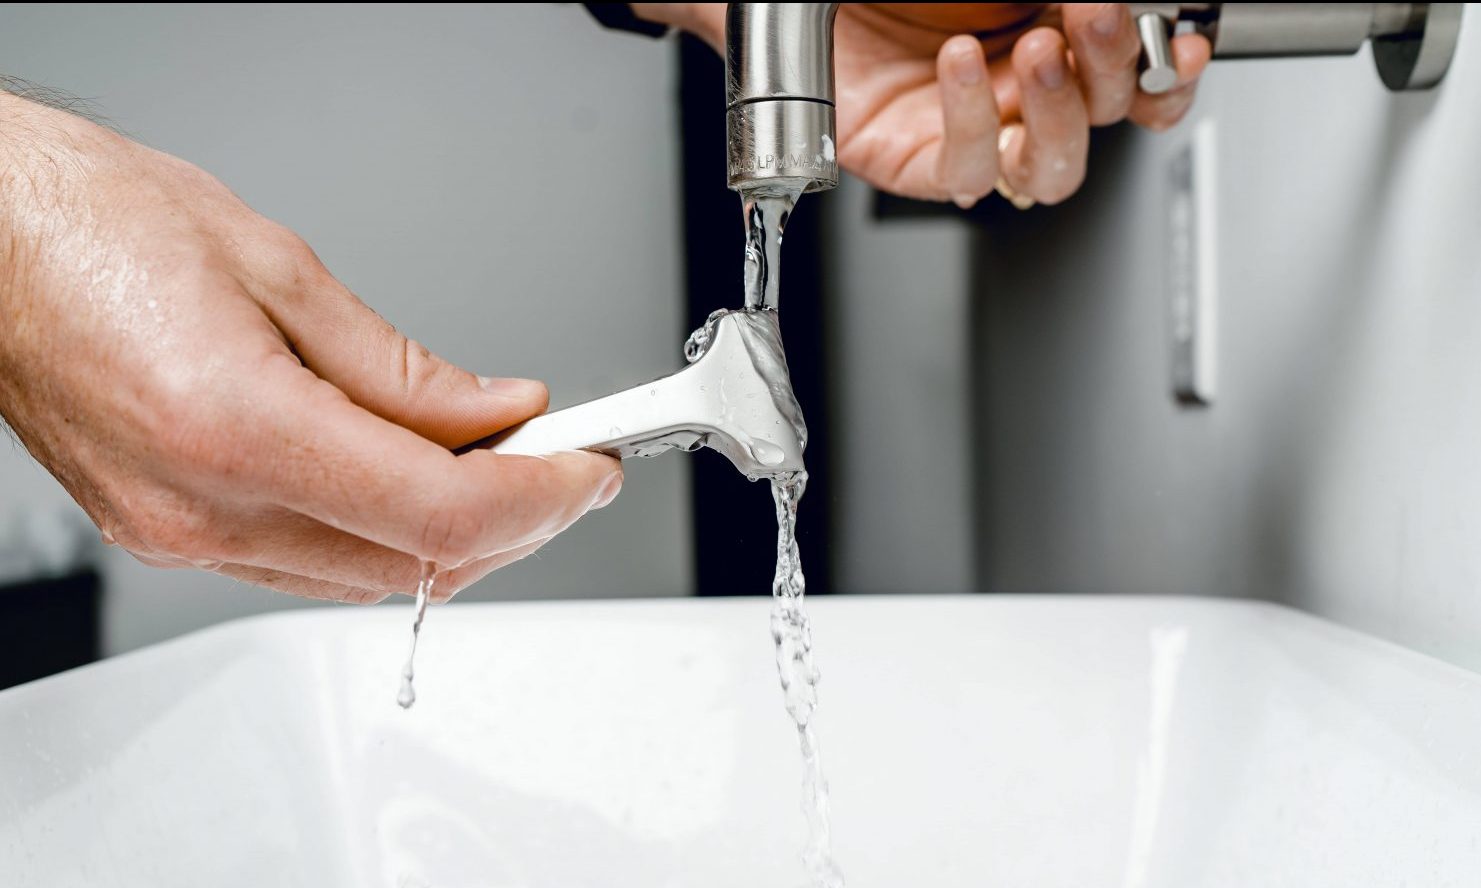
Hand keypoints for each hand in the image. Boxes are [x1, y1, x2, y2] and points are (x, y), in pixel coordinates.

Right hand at [0, 94, 621, 603]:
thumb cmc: (93, 226)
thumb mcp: (280, 270)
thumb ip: (403, 368)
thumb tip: (498, 411)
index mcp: (233, 428)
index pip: (438, 513)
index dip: (539, 498)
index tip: (588, 466)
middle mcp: (202, 507)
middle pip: (415, 562)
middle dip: (515, 517)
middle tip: (563, 456)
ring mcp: (180, 535)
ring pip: (369, 577)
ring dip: (456, 531)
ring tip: (499, 456)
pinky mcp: (169, 534)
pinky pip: (311, 566)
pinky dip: (383, 531)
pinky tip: (413, 475)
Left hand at [641, 3, 1210, 206]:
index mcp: (1054, 38)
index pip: (1135, 82)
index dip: (1167, 75)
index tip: (1181, 44)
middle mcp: (1021, 93)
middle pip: (1106, 116)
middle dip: (1114, 64)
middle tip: (1097, 15)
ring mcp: (974, 131)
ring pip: (1052, 166)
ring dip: (1062, 110)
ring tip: (1037, 51)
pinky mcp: (920, 164)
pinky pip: (967, 168)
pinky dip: (973, 118)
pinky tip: (959, 63)